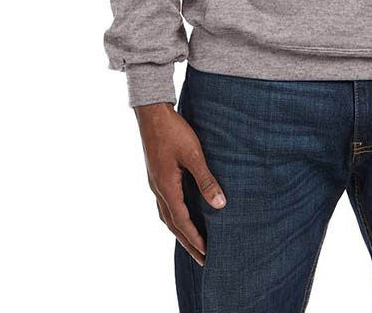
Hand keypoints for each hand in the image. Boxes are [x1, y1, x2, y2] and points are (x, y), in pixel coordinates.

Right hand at [135, 102, 226, 266]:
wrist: (152, 113)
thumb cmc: (174, 131)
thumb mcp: (193, 155)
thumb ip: (206, 180)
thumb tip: (220, 205)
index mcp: (166, 187)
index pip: (182, 221)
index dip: (195, 238)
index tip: (206, 254)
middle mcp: (158, 189)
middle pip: (172, 224)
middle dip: (187, 242)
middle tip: (202, 259)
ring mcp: (155, 183)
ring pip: (166, 215)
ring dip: (180, 230)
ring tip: (193, 242)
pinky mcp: (156, 175)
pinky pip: (165, 204)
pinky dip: (174, 216)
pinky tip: (182, 213)